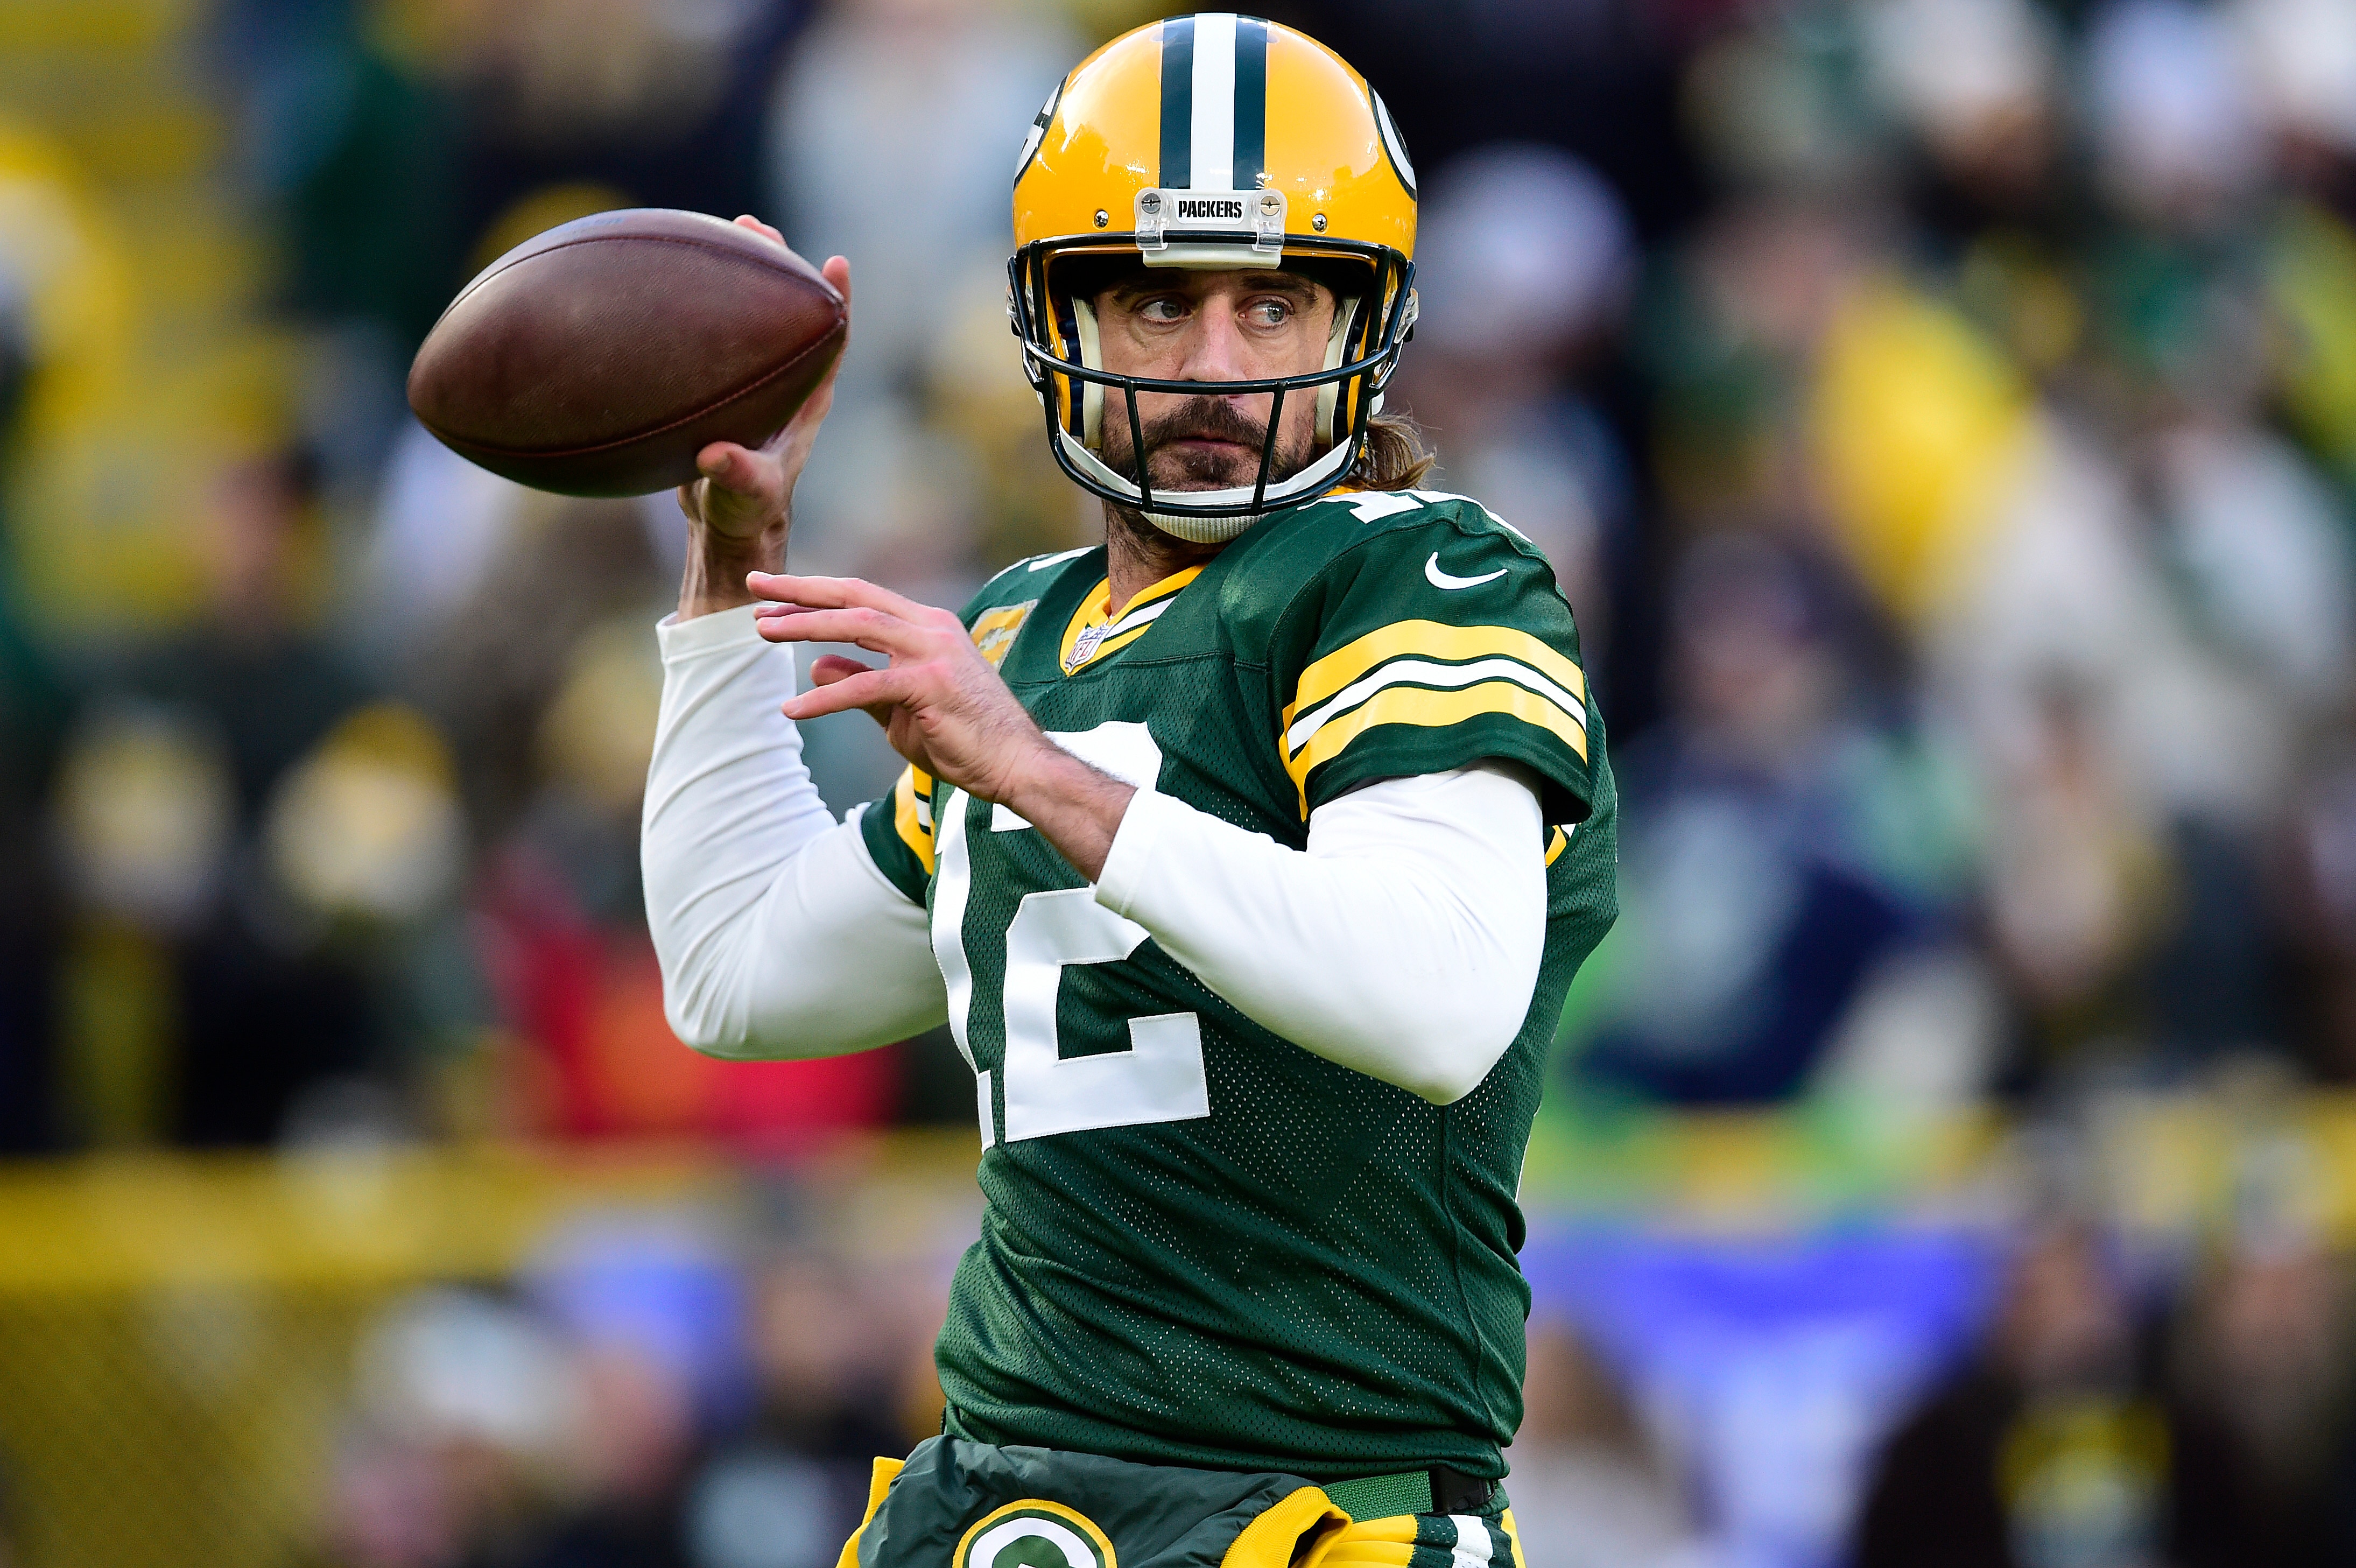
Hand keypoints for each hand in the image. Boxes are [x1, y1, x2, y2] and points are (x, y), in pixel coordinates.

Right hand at [675, 220, 848, 616]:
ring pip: (753, 316)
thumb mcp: (743, 495)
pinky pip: (715, 336)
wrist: (722, 525)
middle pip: (791, 312)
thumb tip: (715, 455)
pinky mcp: (722, 387)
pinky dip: (698, 306)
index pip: (832, 342)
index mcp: (804, 402)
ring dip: (741, 273)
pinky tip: (667, 279)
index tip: (836, 263)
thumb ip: (736, 474)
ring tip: (722, 230)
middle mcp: (784, 383)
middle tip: (755, 227)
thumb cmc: (744, 511)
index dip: (838, 301)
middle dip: (779, 265)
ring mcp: (754, 381)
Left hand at [751, 573, 1136, 878]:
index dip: (813, 594)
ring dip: (804, 625)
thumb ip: (861, 679)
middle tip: (753, 588)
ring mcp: (932, 652)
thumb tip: (817, 665)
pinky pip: (866, 686)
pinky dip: (825, 698)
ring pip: (856, 624)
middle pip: (853, 596)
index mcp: (926, 626)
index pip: (860, 597)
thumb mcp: (899, 706)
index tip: (770, 595)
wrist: (1016, 765)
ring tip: (762, 631)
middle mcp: (930, 628)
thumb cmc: (964, 738)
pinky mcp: (930, 684)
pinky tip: (792, 710)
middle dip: (799, 591)